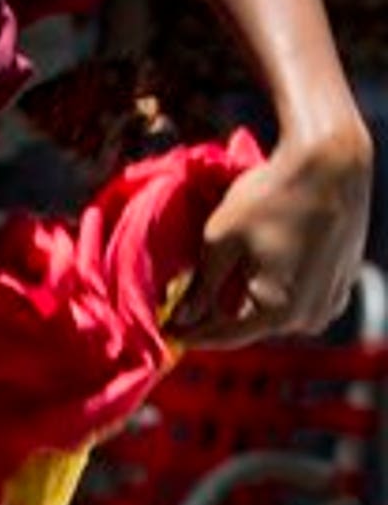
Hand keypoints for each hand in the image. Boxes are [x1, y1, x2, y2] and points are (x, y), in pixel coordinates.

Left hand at [171, 120, 372, 345]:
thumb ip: (201, 288)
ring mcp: (330, 303)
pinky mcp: (340, 286)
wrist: (330, 167)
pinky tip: (248, 273)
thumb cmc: (270, 199)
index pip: (225, 337)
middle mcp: (310, 317)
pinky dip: (269, 292)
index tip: (164, 334)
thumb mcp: (220, 243)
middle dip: (214, 319)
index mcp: (281, 311)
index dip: (190, 336)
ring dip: (242, 304)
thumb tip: (182, 318)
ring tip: (208, 289)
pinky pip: (295, 301)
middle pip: (250, 327)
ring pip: (273, 315)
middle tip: (179, 310)